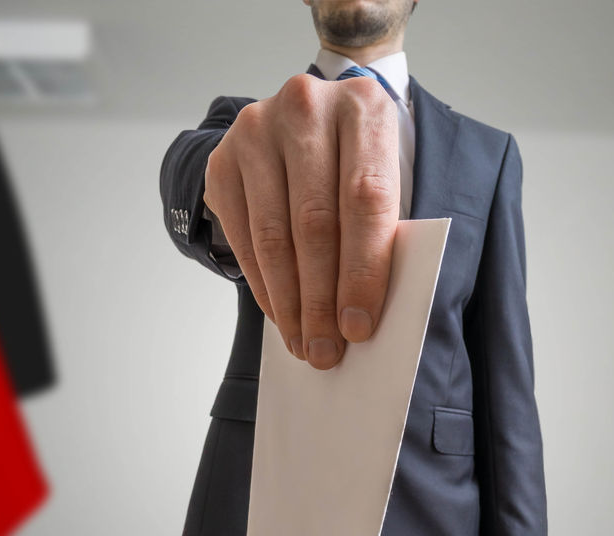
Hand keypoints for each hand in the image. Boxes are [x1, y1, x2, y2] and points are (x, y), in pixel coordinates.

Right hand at [203, 73, 399, 369]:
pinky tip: (280, 314)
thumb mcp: (389, 175)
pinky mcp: (224, 158)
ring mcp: (257, 129)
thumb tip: (364, 314)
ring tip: (303, 343)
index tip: (359, 326)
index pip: (365, 199)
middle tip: (326, 350)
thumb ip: (385, 228)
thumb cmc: (361, 160)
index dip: (362, 269)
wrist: (314, 114)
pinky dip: (263, 283)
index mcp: (364, 107)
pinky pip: (242, 235)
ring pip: (273, 234)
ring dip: (288, 301)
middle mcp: (305, 107)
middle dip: (320, 299)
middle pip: (314, 222)